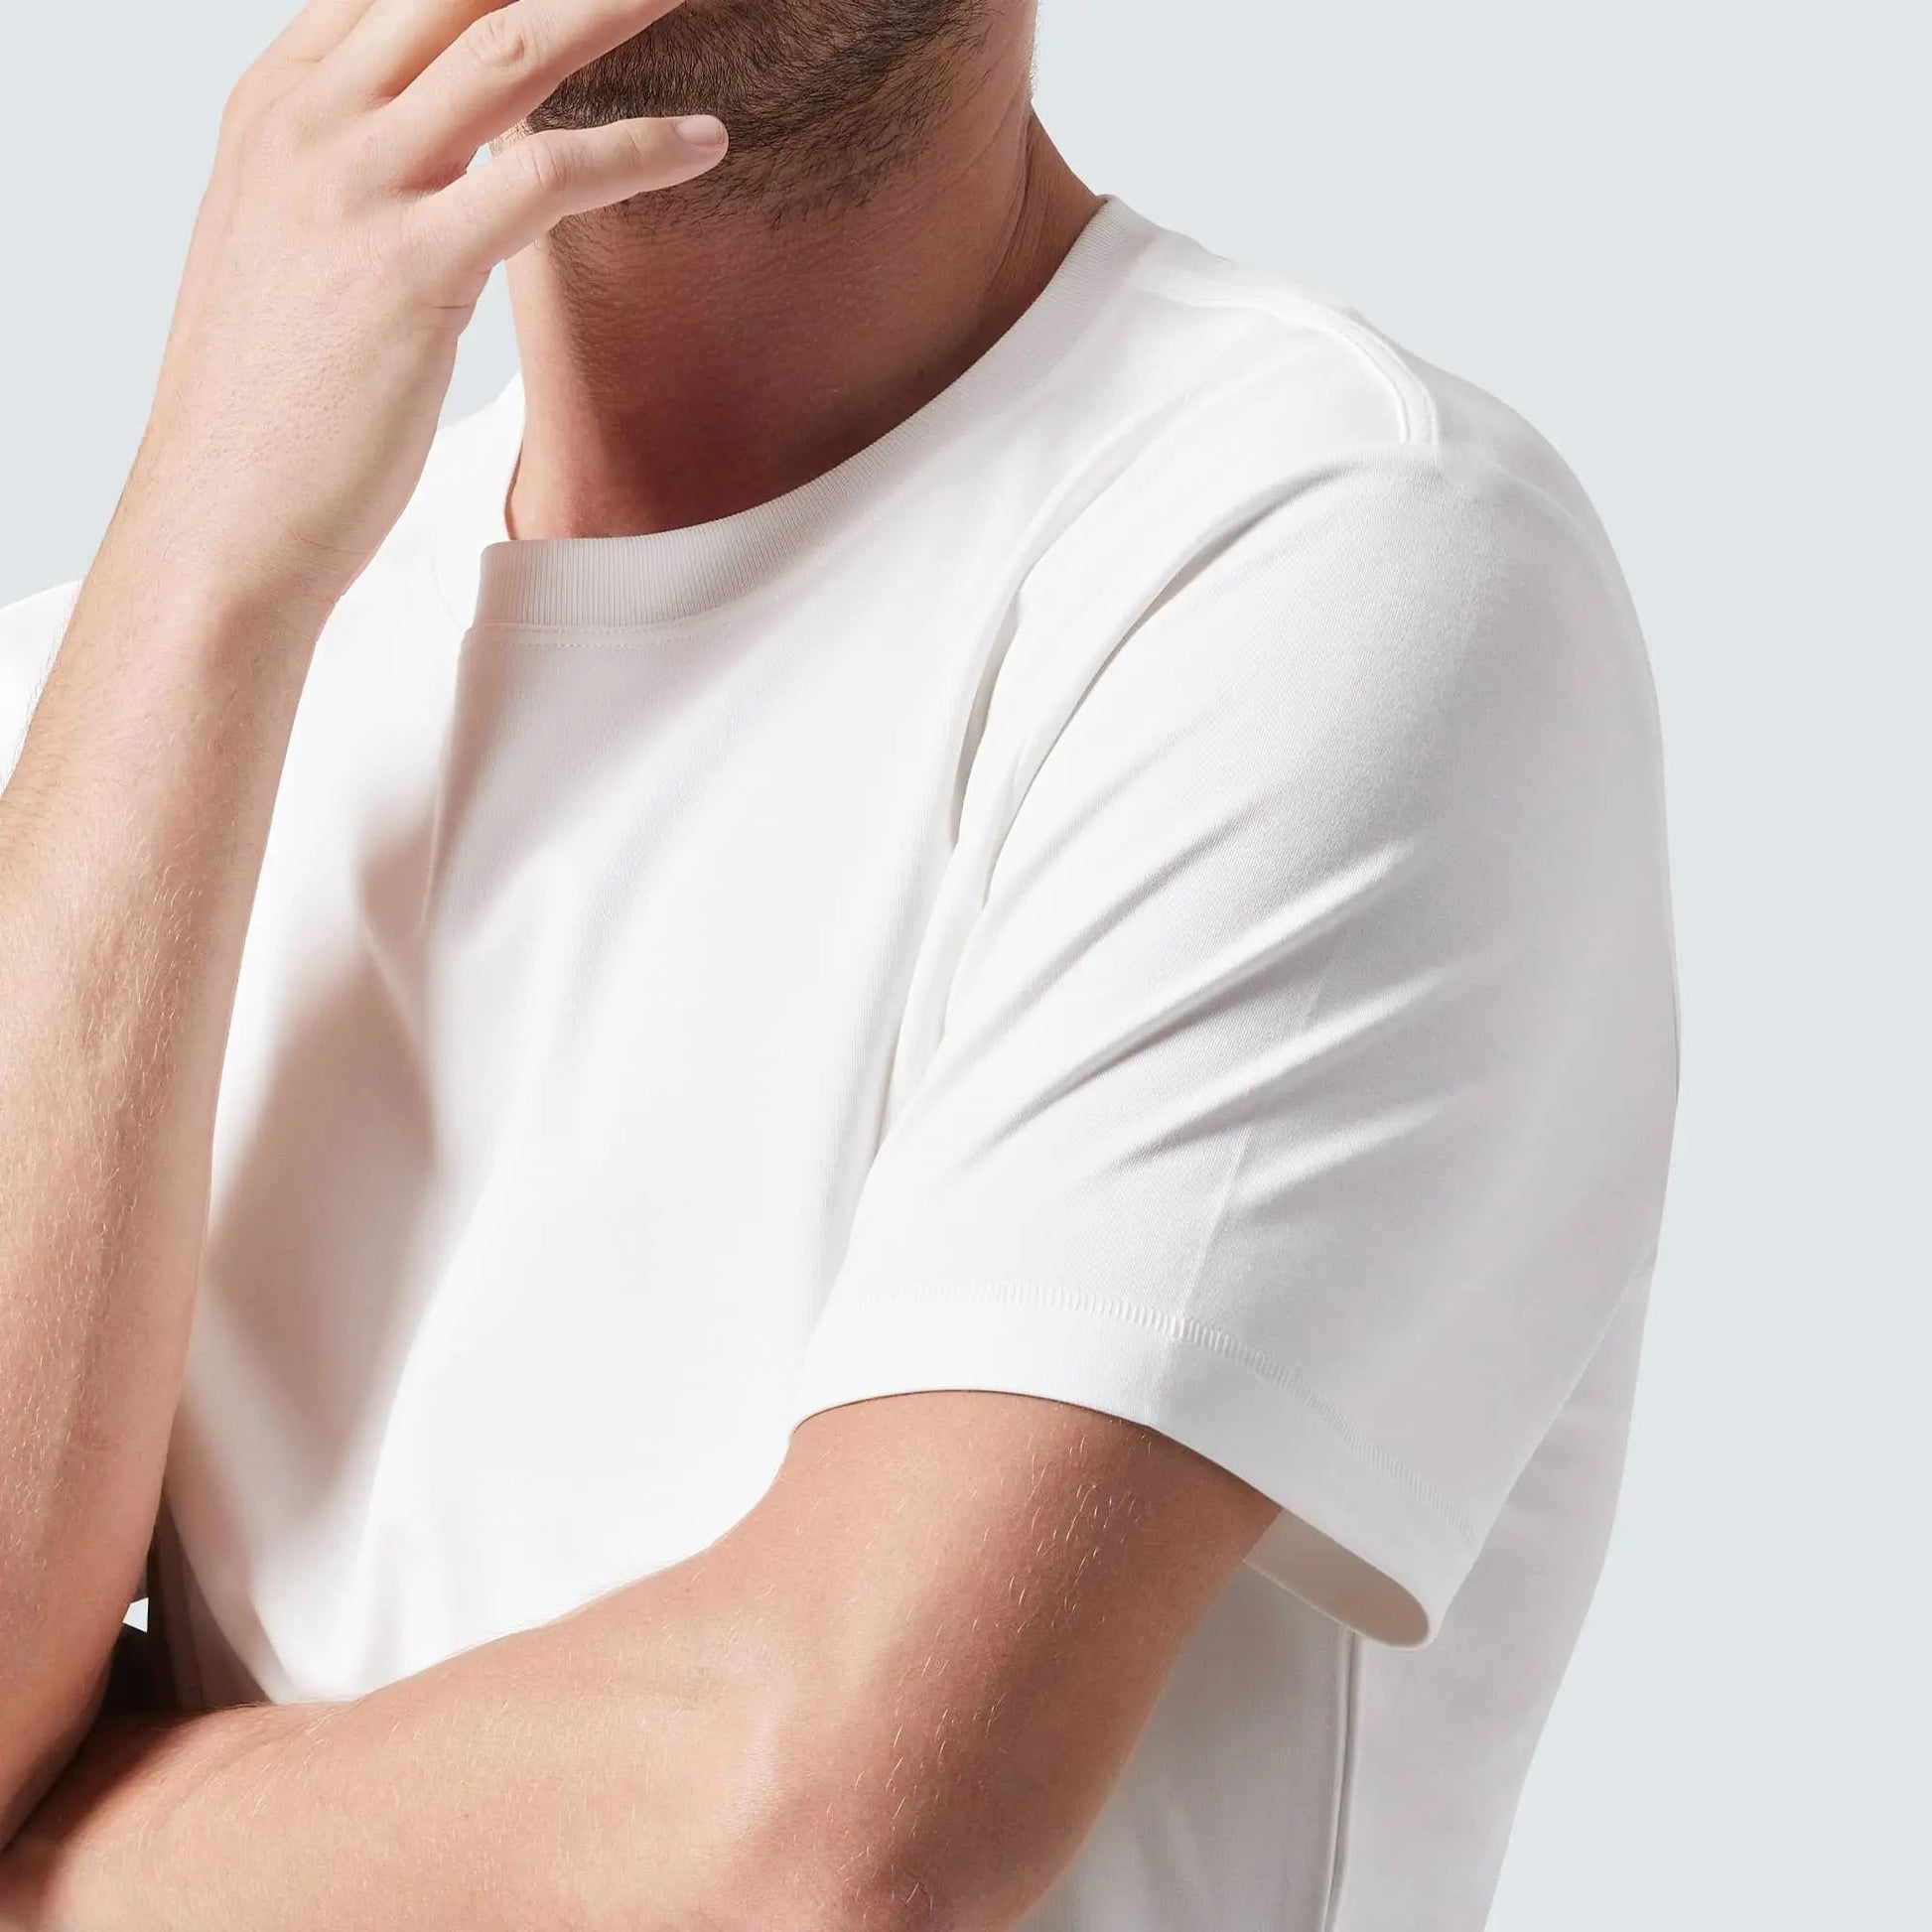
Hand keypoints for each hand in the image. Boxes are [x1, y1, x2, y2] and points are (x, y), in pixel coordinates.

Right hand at [124, 0, 725, 614]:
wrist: (221, 521)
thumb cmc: (271, 411)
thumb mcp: (291, 255)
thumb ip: (353, 177)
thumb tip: (440, 155)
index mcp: (276, 110)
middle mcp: (307, 125)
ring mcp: (351, 190)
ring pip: (507, 45)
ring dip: (617, 5)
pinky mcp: (408, 271)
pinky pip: (543, 174)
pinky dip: (637, 151)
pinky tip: (705, 146)